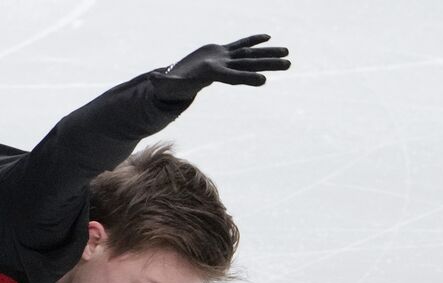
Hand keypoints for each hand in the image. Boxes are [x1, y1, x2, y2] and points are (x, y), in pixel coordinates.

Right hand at [153, 35, 290, 100]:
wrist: (178, 79)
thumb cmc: (172, 84)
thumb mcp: (168, 84)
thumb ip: (163, 82)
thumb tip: (153, 80)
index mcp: (215, 75)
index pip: (234, 77)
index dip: (247, 78)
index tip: (264, 81)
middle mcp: (225, 67)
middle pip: (251, 65)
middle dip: (269, 64)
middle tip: (289, 64)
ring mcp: (226, 59)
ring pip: (251, 55)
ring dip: (269, 54)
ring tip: (288, 54)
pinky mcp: (223, 51)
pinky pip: (241, 44)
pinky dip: (254, 41)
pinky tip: (268, 38)